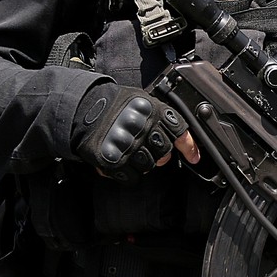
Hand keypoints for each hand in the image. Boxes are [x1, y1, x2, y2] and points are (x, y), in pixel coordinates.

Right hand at [74, 86, 194, 180]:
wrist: (82, 109)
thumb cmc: (113, 104)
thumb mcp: (140, 100)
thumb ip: (159, 115)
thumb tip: (180, 136)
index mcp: (152, 111)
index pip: (179, 132)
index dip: (189, 146)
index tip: (194, 157)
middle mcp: (142, 128)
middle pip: (164, 153)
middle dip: (160, 154)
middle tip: (150, 149)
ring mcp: (128, 146)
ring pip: (149, 166)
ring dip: (142, 162)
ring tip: (131, 151)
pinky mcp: (114, 161)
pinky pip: (131, 177)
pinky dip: (128, 173)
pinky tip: (121, 161)